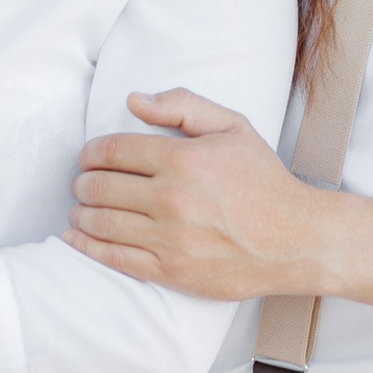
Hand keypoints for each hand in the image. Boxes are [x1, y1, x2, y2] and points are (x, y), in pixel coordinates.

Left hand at [65, 88, 330, 300]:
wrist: (296, 240)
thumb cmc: (264, 181)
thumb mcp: (232, 127)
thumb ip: (182, 105)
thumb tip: (133, 101)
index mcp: (183, 159)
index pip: (112, 151)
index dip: (91, 153)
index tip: (89, 157)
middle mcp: (171, 198)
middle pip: (99, 186)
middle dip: (83, 182)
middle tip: (84, 183)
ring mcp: (169, 238)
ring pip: (100, 222)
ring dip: (80, 212)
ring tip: (80, 207)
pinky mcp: (171, 271)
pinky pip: (113, 257)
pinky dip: (86, 246)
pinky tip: (75, 236)